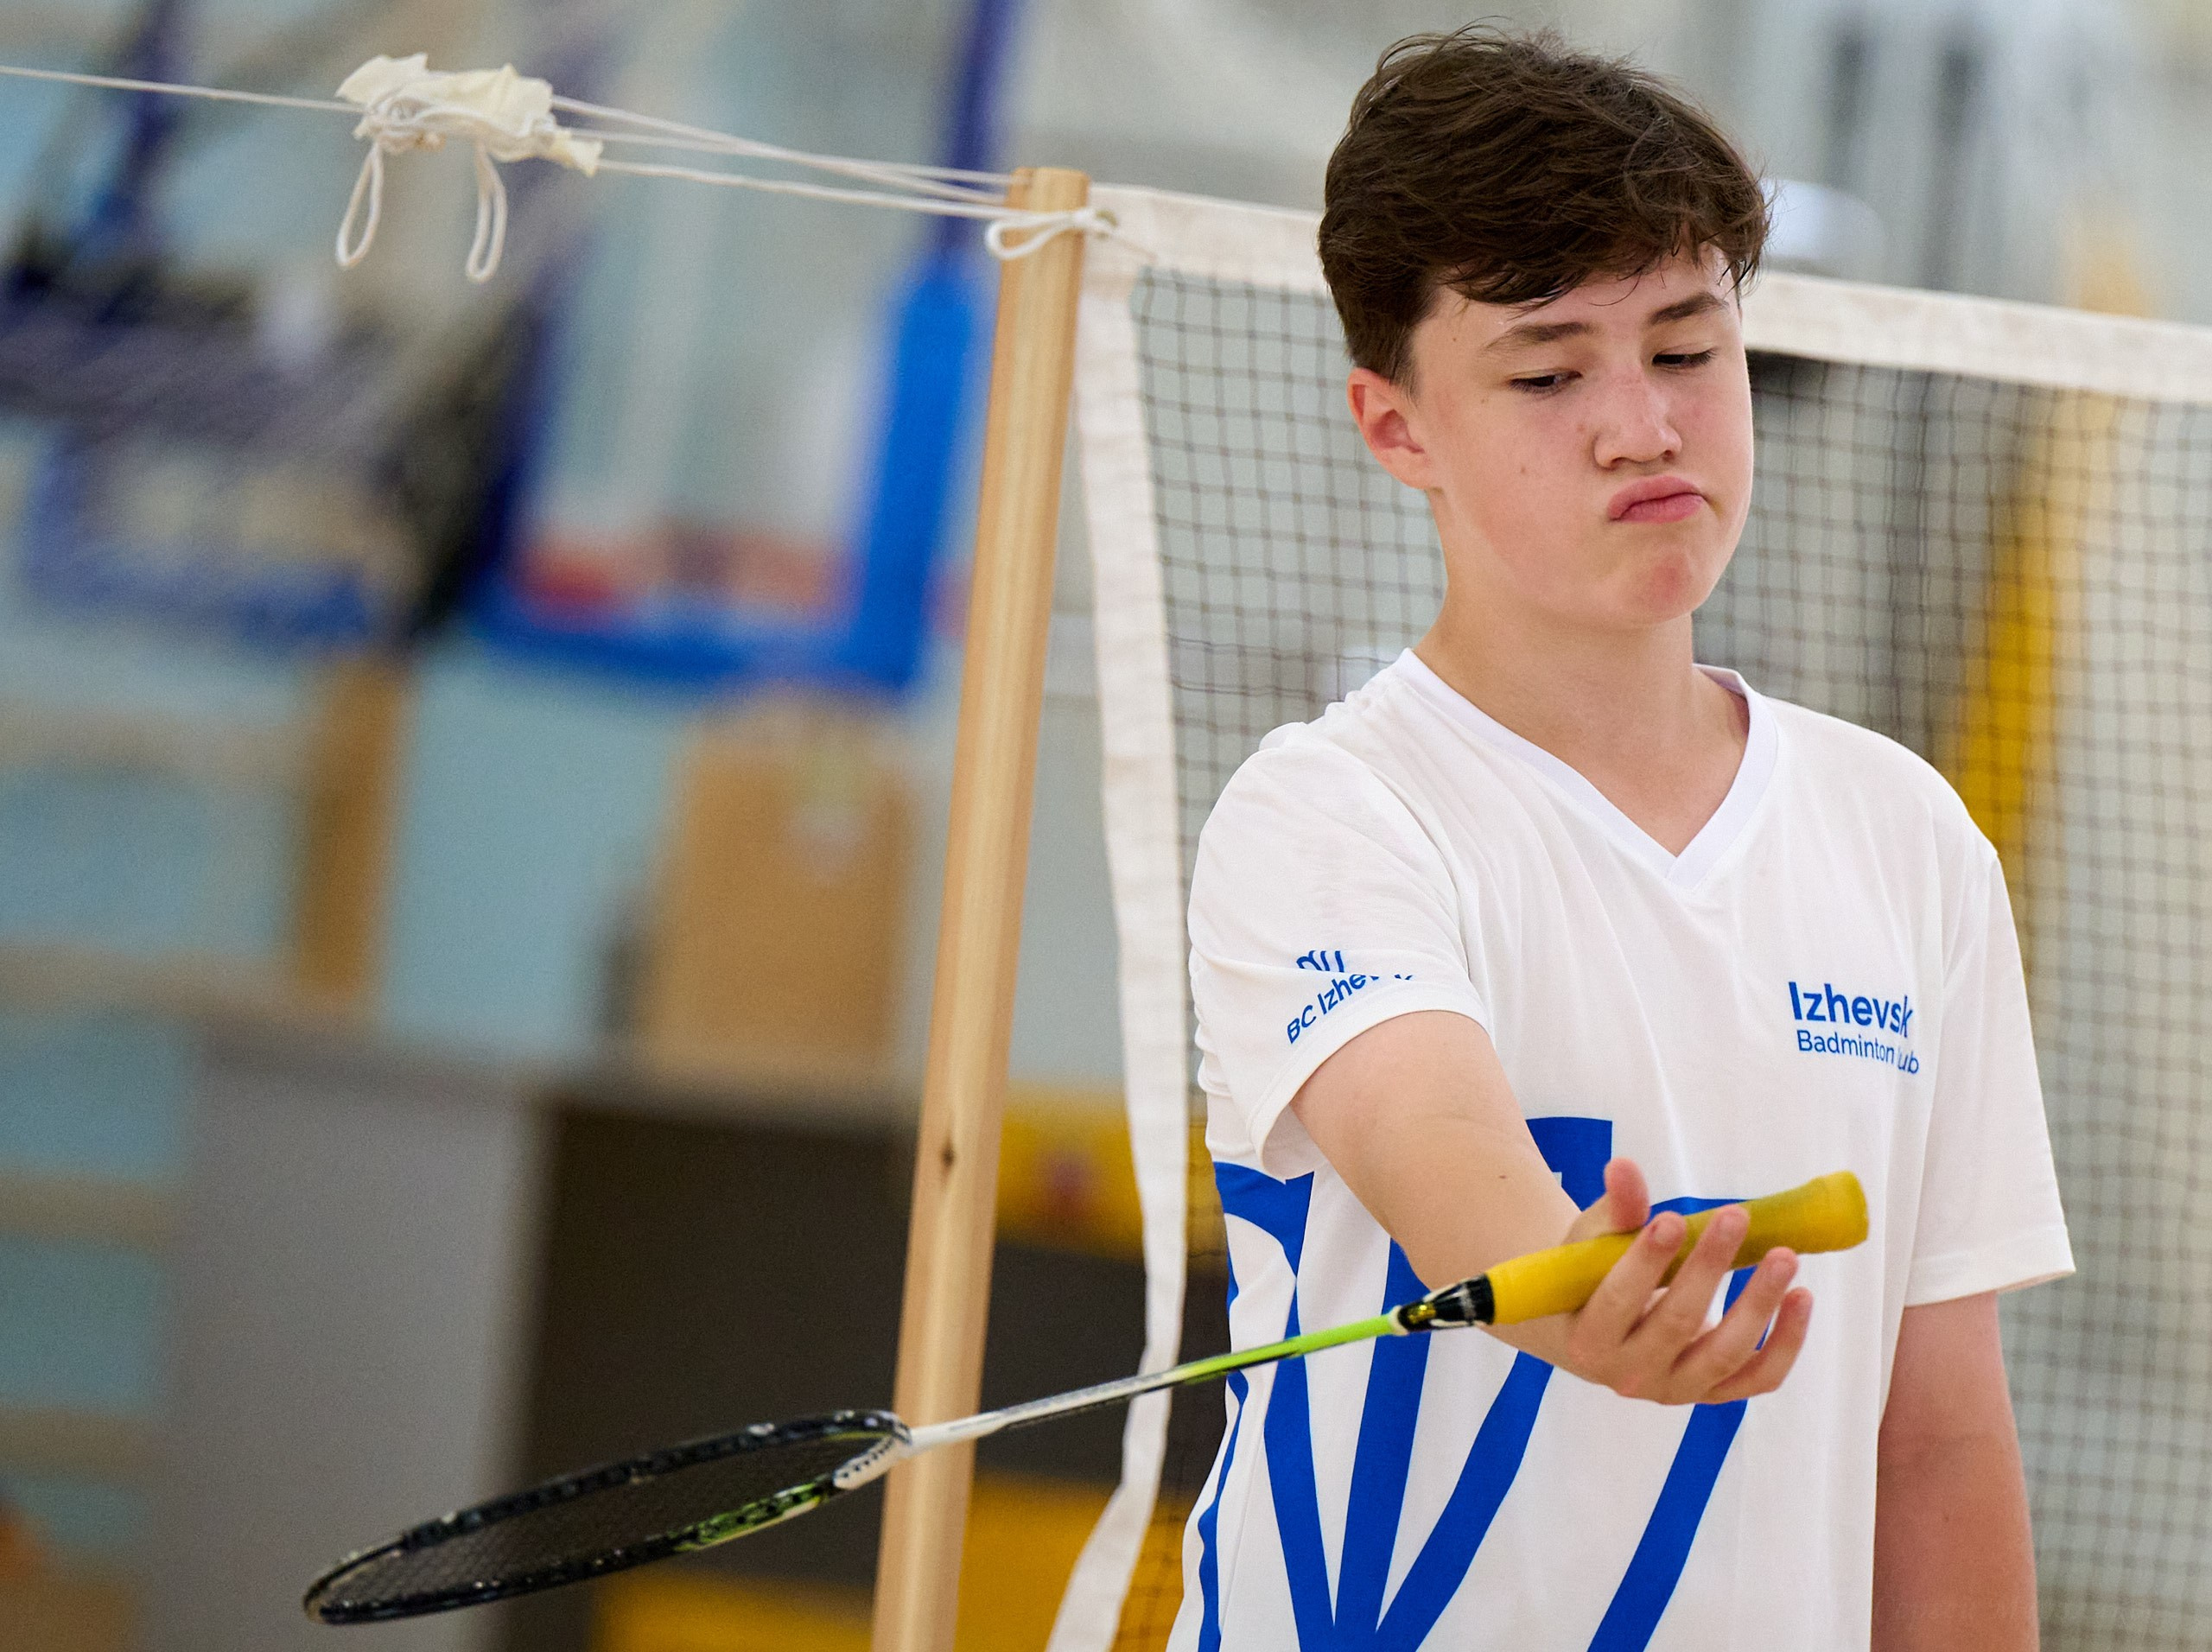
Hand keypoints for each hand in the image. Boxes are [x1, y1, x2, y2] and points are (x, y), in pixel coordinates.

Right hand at [1545, 1158, 1813, 1404]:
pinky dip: (1787, 1342)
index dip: (1645, 1262)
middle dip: (1709, 1268)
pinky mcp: (1713, 1394)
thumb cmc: (1593, 1279)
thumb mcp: (1593, 1243)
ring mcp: (1676, 1390)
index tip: (1671, 1219)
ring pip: (1725, 1354)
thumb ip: (1615, 1211)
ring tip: (1784, 1256)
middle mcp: (1629, 1377)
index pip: (1618, 1302)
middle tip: (1737, 1216)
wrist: (1601, 1330)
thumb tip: (1624, 1167)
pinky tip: (1801, 1297)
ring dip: (1759, 1303)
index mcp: (1588, 1341)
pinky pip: (1759, 1377)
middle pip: (1677, 1325)